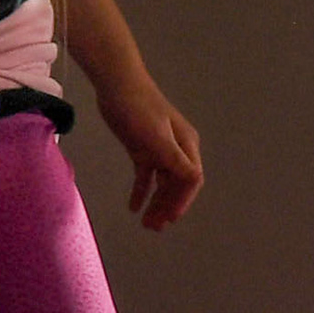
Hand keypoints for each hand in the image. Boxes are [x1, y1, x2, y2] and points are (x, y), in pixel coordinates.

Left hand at [99, 82, 205, 229]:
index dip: (182, 201)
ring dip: (155, 203)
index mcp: (186, 146)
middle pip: (177, 185)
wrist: (117, 85)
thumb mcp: (158, 138)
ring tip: (146, 223)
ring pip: (162, 183)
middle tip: (155, 227)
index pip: (191, 180)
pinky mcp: (142, 148)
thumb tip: (195, 181)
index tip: (170, 218)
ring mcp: (159, 149)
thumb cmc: (140, 108)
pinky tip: (133, 207)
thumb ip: (175, 160)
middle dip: (168, 207)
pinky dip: (141, 191)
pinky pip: (145, 175)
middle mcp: (176, 150)